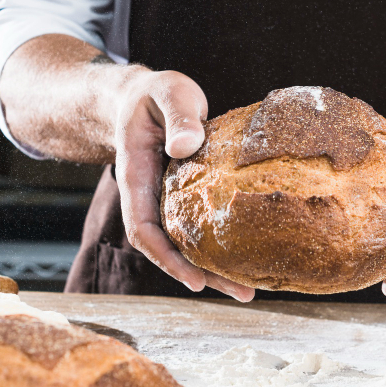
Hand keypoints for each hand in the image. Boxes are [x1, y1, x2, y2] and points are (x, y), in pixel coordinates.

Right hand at [112, 70, 255, 301]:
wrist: (143, 96)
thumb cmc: (155, 93)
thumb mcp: (167, 92)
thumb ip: (178, 116)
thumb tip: (184, 147)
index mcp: (136, 176)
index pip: (143, 228)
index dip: (167, 258)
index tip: (194, 279)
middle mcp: (149, 196)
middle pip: (168, 248)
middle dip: (201, 275)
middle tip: (242, 294)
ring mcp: (166, 200)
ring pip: (185, 243)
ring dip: (214, 267)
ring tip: (249, 288)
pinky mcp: (185, 197)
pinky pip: (198, 227)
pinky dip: (218, 245)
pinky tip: (247, 257)